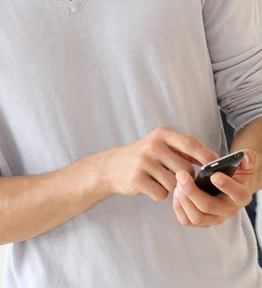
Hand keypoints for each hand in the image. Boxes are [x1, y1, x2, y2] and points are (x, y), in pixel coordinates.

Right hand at [103, 126, 217, 201]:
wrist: (110, 167)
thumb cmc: (143, 156)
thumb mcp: (159, 144)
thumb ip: (183, 149)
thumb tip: (212, 159)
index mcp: (162, 134)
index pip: (191, 144)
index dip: (207, 156)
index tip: (217, 166)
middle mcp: (153, 145)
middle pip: (185, 170)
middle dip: (185, 179)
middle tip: (174, 177)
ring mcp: (144, 162)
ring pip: (174, 185)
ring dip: (170, 188)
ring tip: (157, 180)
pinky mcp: (137, 178)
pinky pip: (161, 194)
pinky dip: (158, 194)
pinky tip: (149, 186)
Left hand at [173, 148, 258, 227]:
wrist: (230, 184)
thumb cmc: (236, 172)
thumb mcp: (246, 163)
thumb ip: (248, 158)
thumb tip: (244, 156)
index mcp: (242, 195)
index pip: (237, 194)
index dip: (226, 185)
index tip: (214, 175)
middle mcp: (229, 210)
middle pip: (209, 207)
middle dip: (192, 191)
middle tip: (181, 175)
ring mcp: (215, 218)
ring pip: (196, 217)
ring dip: (184, 200)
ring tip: (178, 183)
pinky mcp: (202, 221)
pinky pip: (187, 221)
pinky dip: (179, 208)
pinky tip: (176, 192)